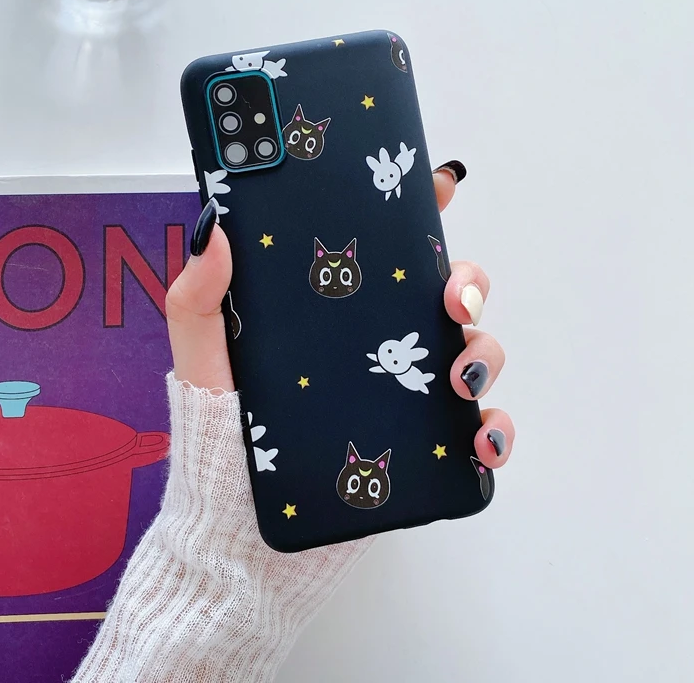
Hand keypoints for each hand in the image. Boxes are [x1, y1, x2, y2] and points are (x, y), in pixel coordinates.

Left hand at [165, 160, 514, 468]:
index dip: (421, 208)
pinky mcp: (422, 443)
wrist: (235, 510)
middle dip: (468, 282)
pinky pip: (478, 428)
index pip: (388, 247)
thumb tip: (214, 223)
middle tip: (452, 300)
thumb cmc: (220, 423)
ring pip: (474, 350)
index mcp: (339, 307)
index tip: (439, 183)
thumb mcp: (203, 351)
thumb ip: (200, 292)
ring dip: (485, 354)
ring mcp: (406, 390)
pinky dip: (494, 429)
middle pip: (448, 291)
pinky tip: (480, 439)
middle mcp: (380, 340)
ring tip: (459, 378)